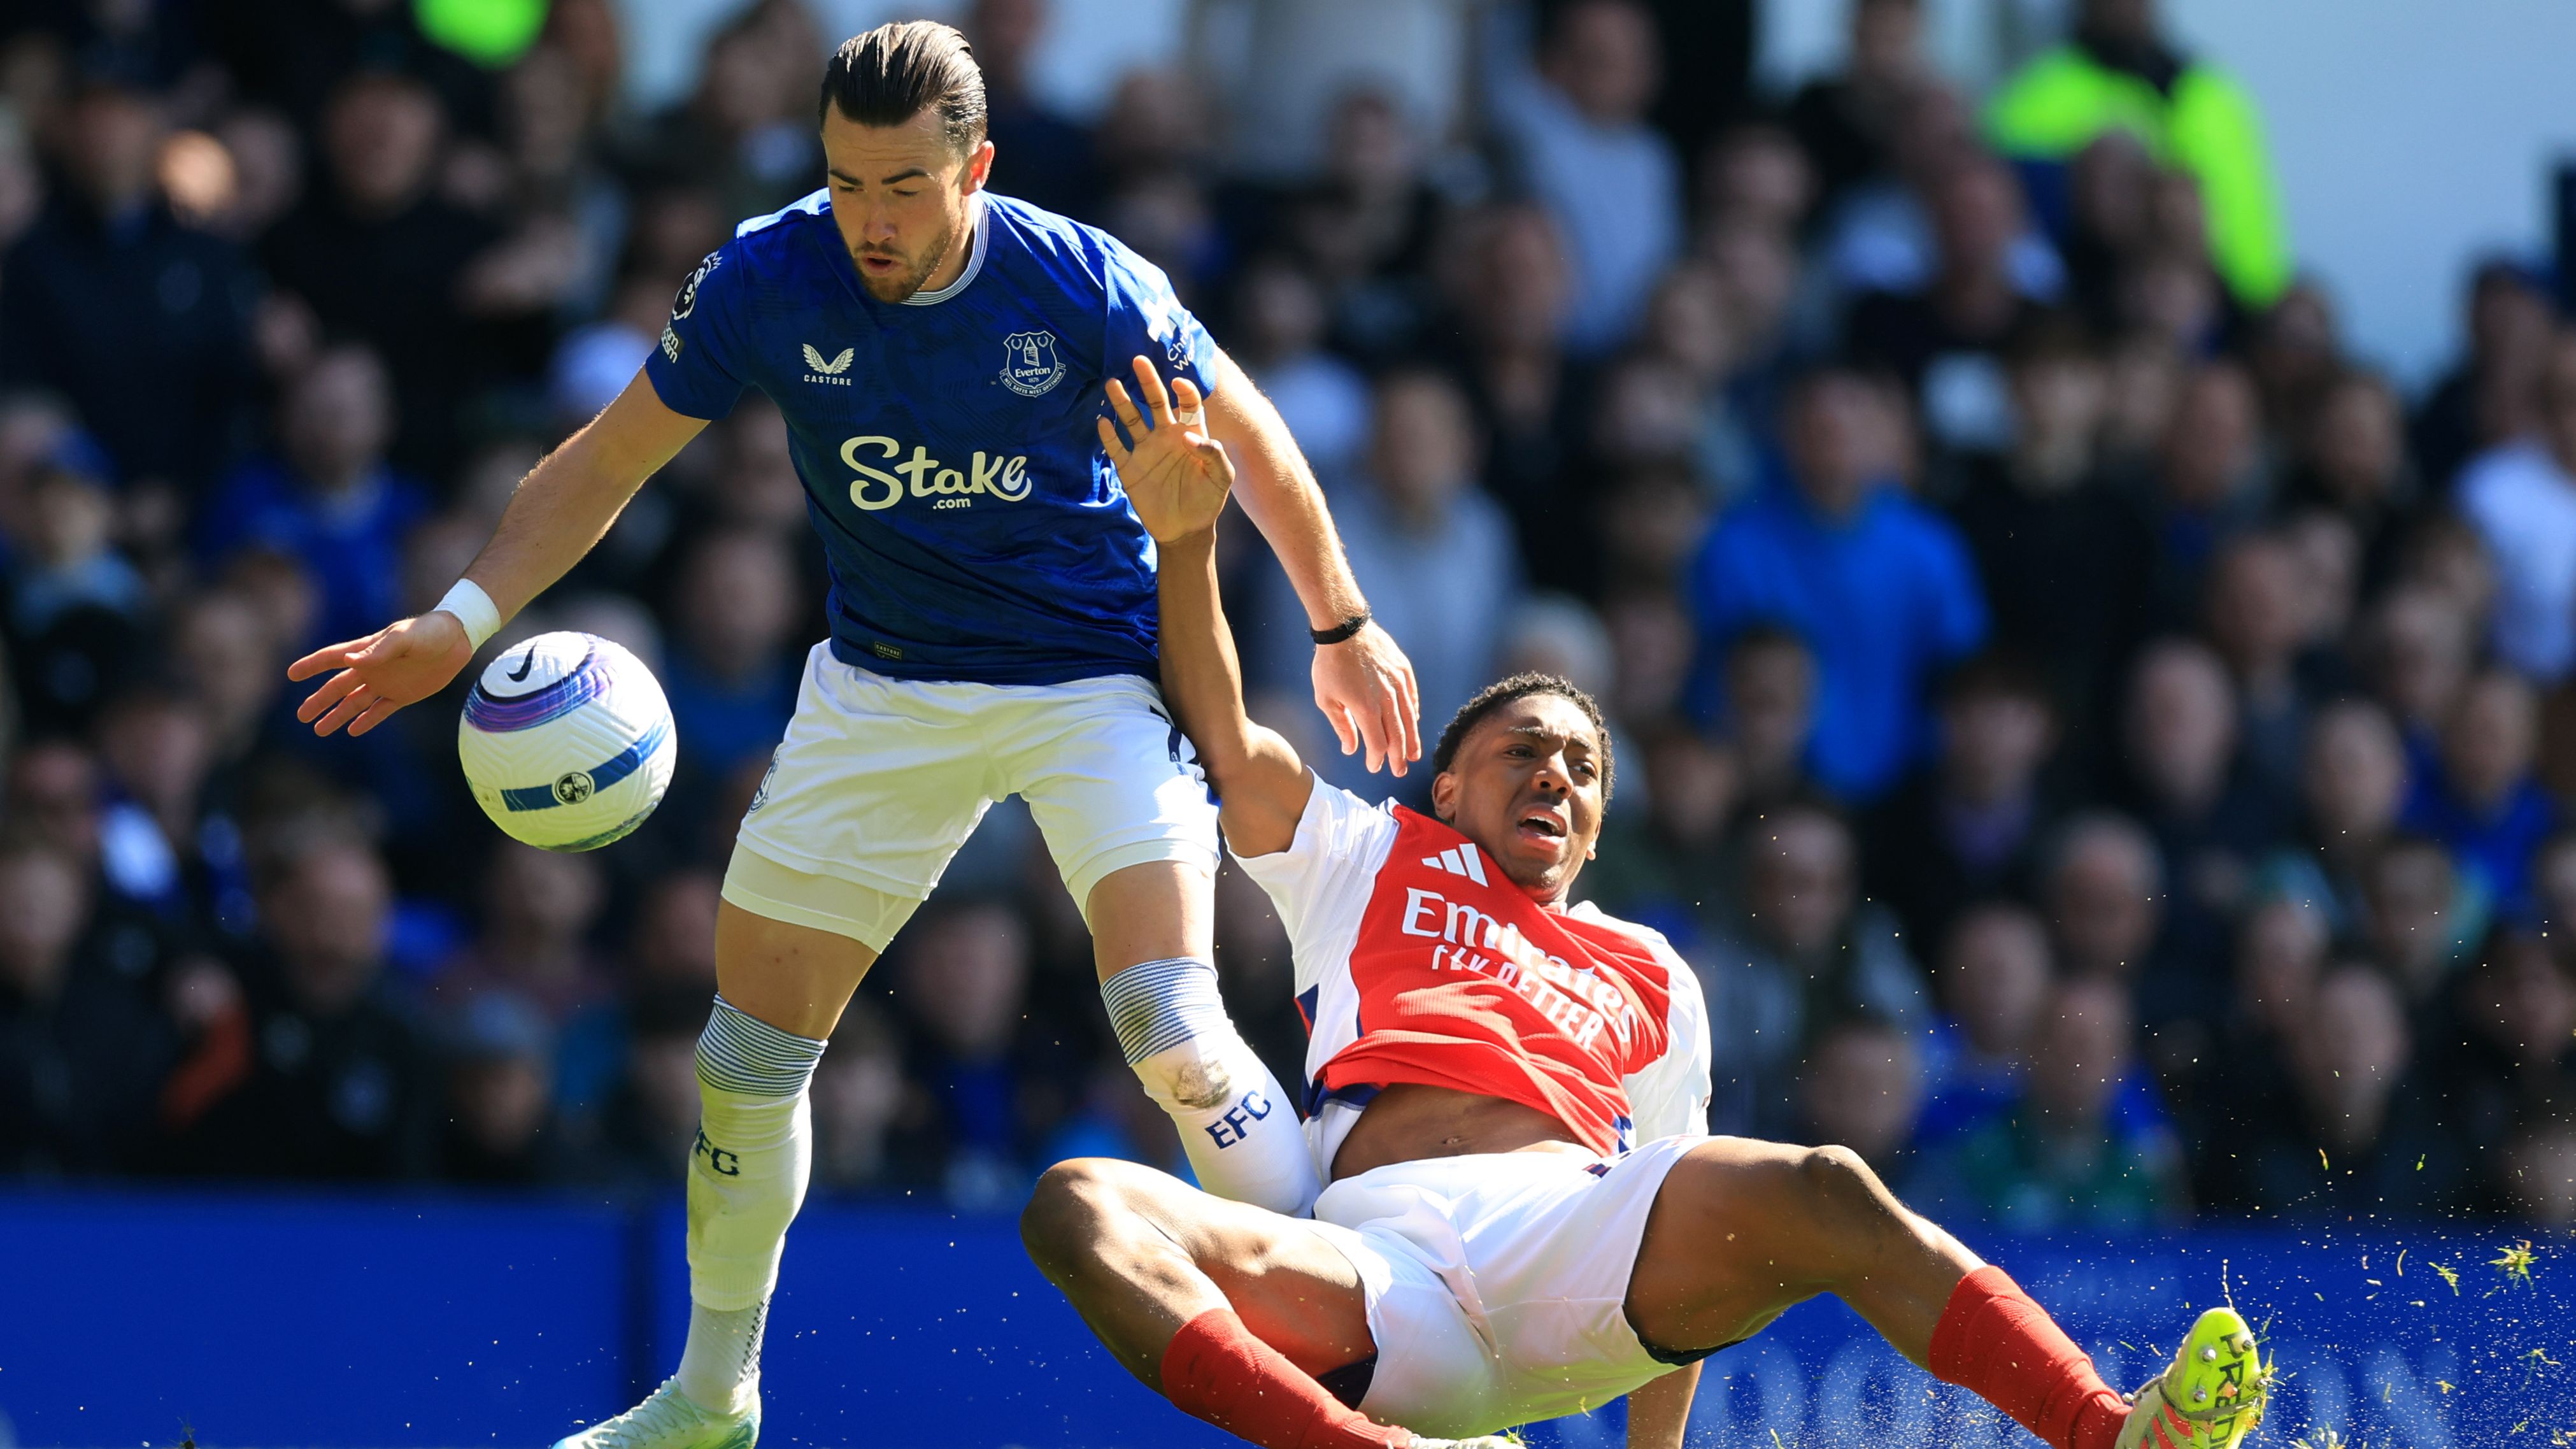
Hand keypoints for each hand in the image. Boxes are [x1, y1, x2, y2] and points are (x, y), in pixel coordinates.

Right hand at [286, 610, 476, 735]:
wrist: (457, 640)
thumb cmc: (430, 632)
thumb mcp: (405, 637)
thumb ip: (380, 650)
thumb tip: (350, 662)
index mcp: (367, 651)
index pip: (332, 658)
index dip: (311, 665)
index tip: (291, 674)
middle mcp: (372, 669)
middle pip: (338, 687)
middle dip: (318, 701)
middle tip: (300, 716)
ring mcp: (386, 683)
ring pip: (355, 703)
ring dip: (337, 715)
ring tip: (319, 729)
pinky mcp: (403, 696)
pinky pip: (380, 711)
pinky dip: (366, 721)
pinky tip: (352, 730)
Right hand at [1099, 355, 1233, 541]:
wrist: (1186, 530)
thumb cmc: (1207, 501)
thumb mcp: (1221, 478)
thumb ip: (1213, 454)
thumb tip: (1188, 436)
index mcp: (1190, 433)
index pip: (1187, 404)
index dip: (1184, 391)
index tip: (1177, 383)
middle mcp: (1165, 435)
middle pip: (1155, 402)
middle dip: (1147, 381)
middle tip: (1137, 360)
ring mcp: (1145, 450)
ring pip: (1131, 419)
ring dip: (1122, 402)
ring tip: (1113, 383)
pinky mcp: (1129, 467)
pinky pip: (1116, 447)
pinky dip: (1109, 435)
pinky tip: (1103, 421)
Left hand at [1313, 619, 1420, 776]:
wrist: (1345, 628)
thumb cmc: (1330, 665)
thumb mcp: (1326, 699)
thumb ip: (1342, 727)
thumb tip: (1351, 749)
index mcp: (1366, 710)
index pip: (1378, 744)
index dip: (1377, 759)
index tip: (1374, 767)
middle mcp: (1387, 700)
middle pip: (1398, 737)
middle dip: (1398, 758)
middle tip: (1399, 771)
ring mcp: (1398, 685)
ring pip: (1409, 719)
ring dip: (1412, 740)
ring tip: (1414, 755)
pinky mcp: (1404, 671)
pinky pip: (1412, 697)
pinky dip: (1413, 713)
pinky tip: (1413, 722)